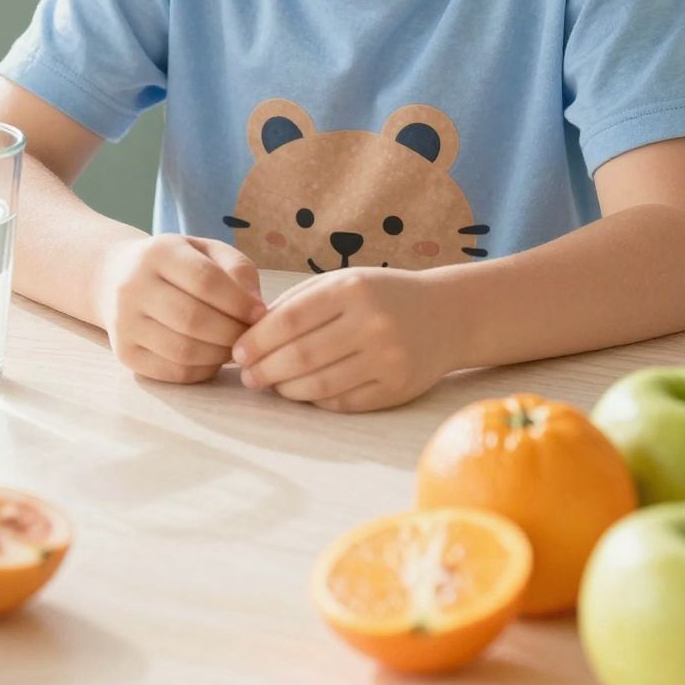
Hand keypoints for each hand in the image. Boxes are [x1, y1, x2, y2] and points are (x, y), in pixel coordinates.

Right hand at [100, 235, 265, 383]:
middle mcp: (133, 286)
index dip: (238, 301)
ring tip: (234, 347)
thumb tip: (256, 309)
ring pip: (183, 350)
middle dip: (231, 333)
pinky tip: (213, 359)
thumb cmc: (176, 264)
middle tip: (250, 336)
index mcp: (158, 252)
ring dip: (219, 355)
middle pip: (193, 319)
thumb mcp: (207, 251)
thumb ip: (238, 270)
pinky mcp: (125, 353)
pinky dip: (202, 370)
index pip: (204, 280)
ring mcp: (124, 323)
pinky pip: (172, 371)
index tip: (260, 313)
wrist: (116, 276)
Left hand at [230, 268, 450, 412]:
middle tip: (247, 376)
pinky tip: (303, 392)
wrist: (446, 315)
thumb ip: (298, 302)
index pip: (290, 319)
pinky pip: (343, 403)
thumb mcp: (343, 281)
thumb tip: (250, 334)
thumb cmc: (382, 295)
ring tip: (271, 385)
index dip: (257, 340)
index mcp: (354, 288)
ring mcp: (388, 359)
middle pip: (301, 356)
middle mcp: (373, 322)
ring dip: (286, 389)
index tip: (237, 351)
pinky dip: (316, 400)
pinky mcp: (397, 389)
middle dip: (265, 369)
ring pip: (319, 385)